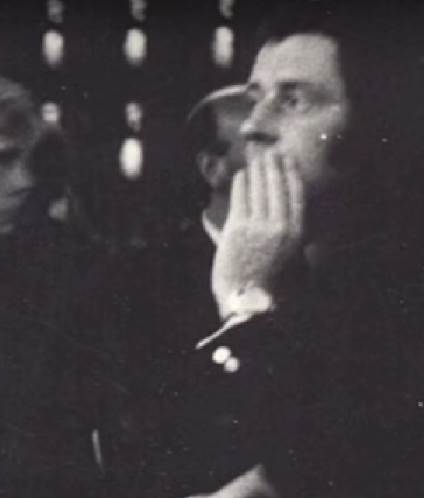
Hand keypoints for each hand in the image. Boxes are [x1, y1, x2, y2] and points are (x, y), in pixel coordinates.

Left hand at [212, 151, 304, 317]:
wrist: (250, 306)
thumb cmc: (270, 290)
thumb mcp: (292, 265)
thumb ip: (291, 244)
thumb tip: (292, 233)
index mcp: (298, 234)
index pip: (296, 195)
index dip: (291, 175)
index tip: (288, 161)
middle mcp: (282, 226)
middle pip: (278, 187)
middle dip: (274, 166)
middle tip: (270, 152)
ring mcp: (259, 226)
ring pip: (260, 189)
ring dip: (258, 170)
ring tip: (255, 158)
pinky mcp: (238, 229)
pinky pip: (241, 199)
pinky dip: (241, 184)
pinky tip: (240, 175)